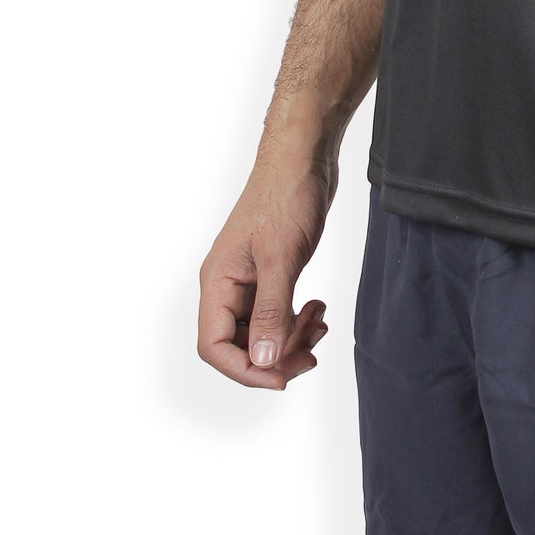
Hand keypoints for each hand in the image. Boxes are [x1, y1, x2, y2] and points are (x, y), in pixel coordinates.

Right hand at [197, 157, 332, 389]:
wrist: (304, 157)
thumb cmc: (285, 195)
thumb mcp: (281, 257)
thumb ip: (271, 312)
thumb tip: (265, 360)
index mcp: (217, 282)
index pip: (214, 347)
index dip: (246, 370)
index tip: (282, 377)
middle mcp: (227, 285)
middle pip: (239, 345)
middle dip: (276, 355)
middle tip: (311, 353)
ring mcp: (248, 279)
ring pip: (261, 331)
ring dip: (291, 338)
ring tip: (320, 323)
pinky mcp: (270, 271)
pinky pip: (276, 313)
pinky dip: (297, 320)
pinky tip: (318, 310)